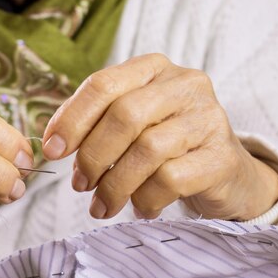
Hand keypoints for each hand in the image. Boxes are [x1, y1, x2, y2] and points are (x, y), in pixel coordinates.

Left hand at [42, 54, 277, 220]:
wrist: (225, 174)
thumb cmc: (165, 146)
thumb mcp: (128, 126)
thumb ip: (93, 124)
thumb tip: (52, 144)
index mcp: (153, 69)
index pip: (102, 84)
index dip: (71, 119)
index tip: (52, 151)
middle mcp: (184, 85)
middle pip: (123, 116)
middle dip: (93, 156)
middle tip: (80, 184)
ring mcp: (208, 118)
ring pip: (147, 150)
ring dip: (115, 185)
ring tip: (103, 204)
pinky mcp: (222, 157)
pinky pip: (171, 179)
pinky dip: (145, 199)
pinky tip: (141, 208)